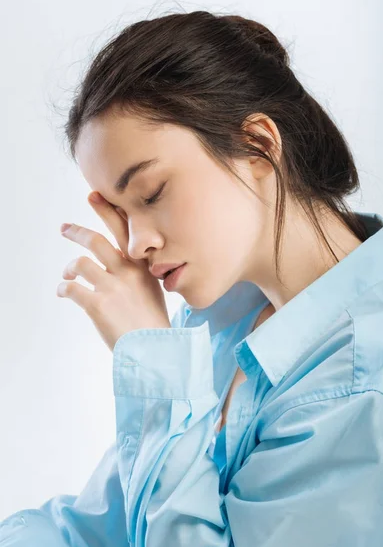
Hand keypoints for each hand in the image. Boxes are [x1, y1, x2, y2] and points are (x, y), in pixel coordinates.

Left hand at [56, 191, 170, 351]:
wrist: (155, 350)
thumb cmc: (153, 322)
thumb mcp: (153, 289)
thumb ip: (138, 273)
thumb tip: (122, 264)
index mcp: (141, 266)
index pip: (124, 230)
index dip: (108, 210)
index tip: (95, 196)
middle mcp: (126, 272)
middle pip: (96, 240)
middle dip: (76, 231)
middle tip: (64, 228)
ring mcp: (112, 287)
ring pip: (80, 262)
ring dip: (69, 267)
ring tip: (67, 274)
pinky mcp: (97, 304)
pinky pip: (71, 287)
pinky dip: (64, 288)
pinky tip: (65, 292)